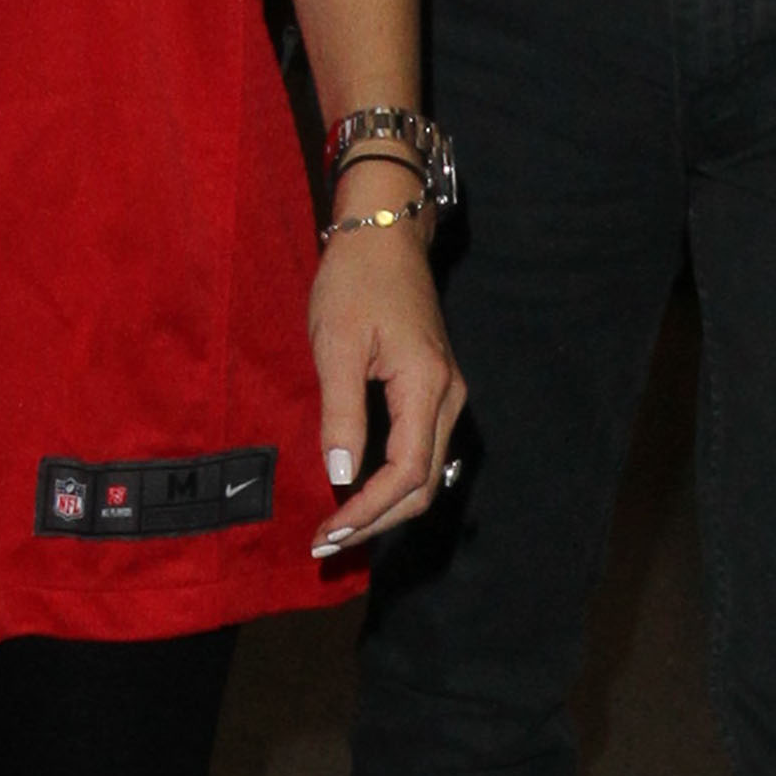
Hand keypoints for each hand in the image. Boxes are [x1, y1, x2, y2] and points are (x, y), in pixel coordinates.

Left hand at [306, 217, 466, 563]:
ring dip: (385, 505)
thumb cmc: (355, 281)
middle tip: (327, 540)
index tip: (328, 529)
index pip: (406, 473)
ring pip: (425, 471)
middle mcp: (448, 396)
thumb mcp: (336, 345)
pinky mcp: (434, 388)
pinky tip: (360, 490)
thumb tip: (342, 474)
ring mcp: (446, 393)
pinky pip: (421, 450)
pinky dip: (392, 481)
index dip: (367, 510)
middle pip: (423, 484)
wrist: (384, 234)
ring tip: (340, 525)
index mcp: (427, 386)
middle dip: (376, 519)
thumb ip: (341, 413)